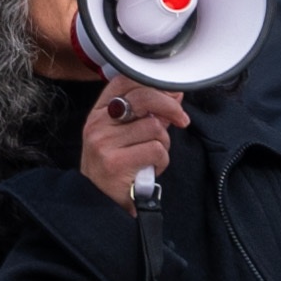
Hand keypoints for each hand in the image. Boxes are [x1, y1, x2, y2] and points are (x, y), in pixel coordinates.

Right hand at [85, 77, 186, 198]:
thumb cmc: (116, 164)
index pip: (124, 81)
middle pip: (144, 98)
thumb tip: (174, 94)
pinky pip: (156, 150)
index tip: (171, 95)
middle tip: (182, 120)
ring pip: (155, 128)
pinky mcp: (116, 161)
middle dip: (171, 108)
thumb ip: (148, 114)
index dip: (153, 83)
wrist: (99, 199)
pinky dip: (161, 161)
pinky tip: (150, 168)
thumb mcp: (125, 135)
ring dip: (164, 144)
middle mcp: (98, 123)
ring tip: (152, 156)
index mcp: (99, 112)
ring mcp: (104, 141)